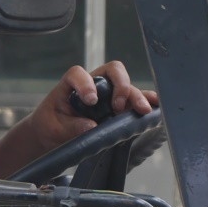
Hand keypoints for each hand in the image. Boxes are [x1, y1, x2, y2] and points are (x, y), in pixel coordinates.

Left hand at [28, 61, 156, 150]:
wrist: (53, 135)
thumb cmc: (51, 126)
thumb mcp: (54, 128)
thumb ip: (71, 126)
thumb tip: (93, 126)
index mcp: (71, 85)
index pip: (78, 73)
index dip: (85, 83)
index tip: (90, 101)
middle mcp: (93, 84)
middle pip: (111, 71)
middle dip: (119, 85)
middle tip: (117, 106)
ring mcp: (108, 94)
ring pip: (127, 85)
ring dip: (136, 96)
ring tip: (142, 110)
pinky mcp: (118, 107)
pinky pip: (135, 100)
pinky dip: (146, 102)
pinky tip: (155, 107)